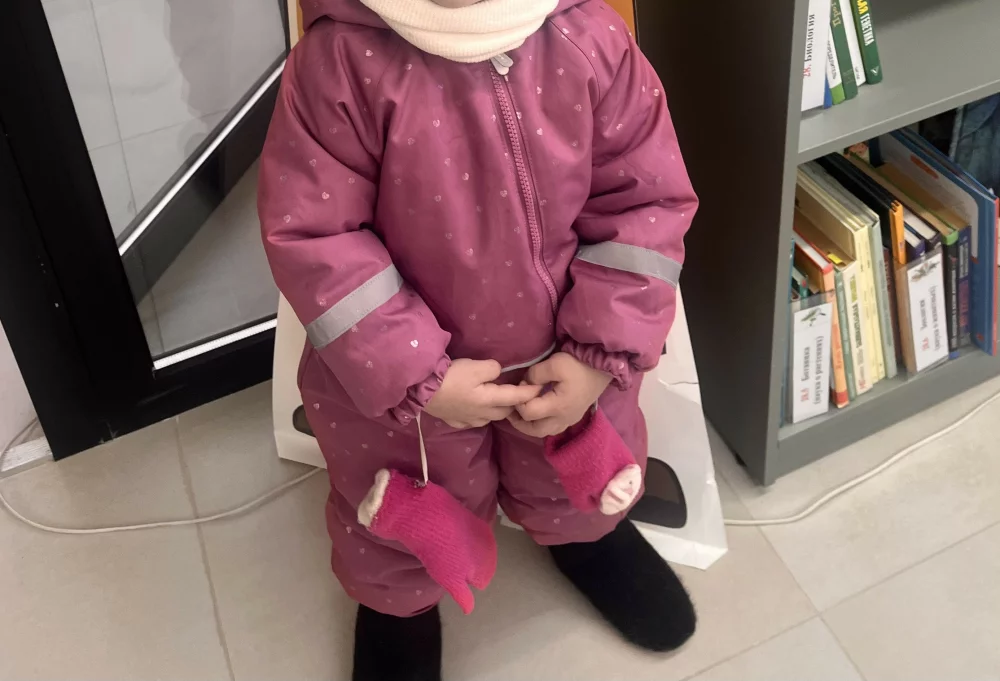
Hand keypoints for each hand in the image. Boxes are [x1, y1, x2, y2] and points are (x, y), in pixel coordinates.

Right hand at [424, 359, 541, 429]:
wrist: (420, 390)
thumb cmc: (450, 377)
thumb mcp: (475, 366)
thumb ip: (492, 369)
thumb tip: (497, 373)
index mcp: (489, 400)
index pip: (515, 397)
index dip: (529, 393)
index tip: (540, 388)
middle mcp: (481, 414)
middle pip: (504, 412)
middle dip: (513, 404)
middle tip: (516, 391)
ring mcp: (466, 420)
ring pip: (489, 418)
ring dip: (496, 410)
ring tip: (496, 399)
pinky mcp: (453, 421)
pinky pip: (472, 421)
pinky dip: (478, 415)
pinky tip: (474, 408)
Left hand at [508, 353, 611, 437]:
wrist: (603, 366)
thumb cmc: (579, 364)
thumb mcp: (554, 364)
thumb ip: (535, 375)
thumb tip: (525, 384)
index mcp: (558, 406)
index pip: (529, 412)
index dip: (519, 401)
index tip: (520, 387)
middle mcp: (563, 418)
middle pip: (535, 430)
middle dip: (519, 423)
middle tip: (510, 411)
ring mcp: (570, 419)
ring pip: (545, 432)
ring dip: (530, 426)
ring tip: (521, 413)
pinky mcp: (574, 416)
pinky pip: (554, 428)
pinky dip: (542, 424)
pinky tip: (538, 413)